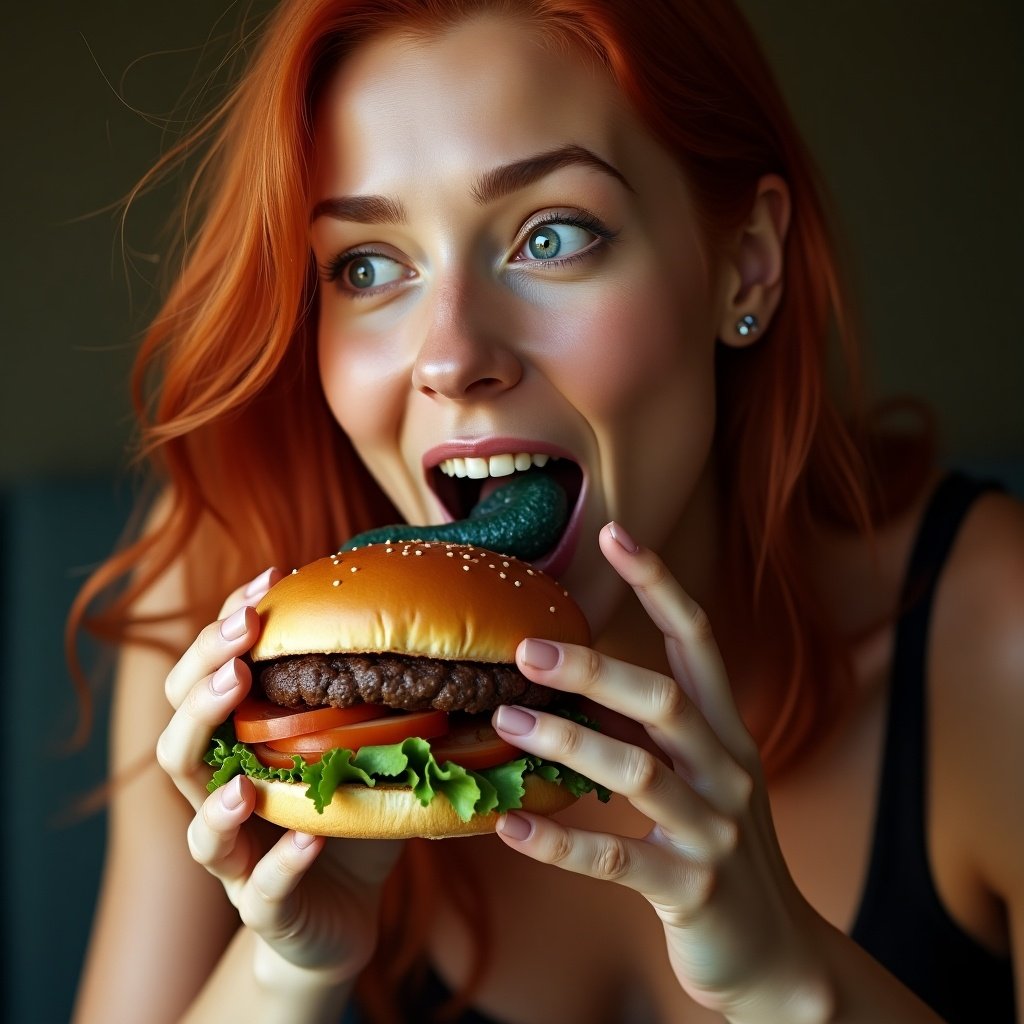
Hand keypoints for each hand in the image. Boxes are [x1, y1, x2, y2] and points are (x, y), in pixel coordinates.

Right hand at [156, 568, 402, 980]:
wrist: (337, 920)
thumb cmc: (340, 823)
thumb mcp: (353, 753)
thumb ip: (362, 703)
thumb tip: (408, 627)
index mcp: (239, 754)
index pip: (206, 681)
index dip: (225, 630)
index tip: (267, 580)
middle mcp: (221, 798)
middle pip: (180, 737)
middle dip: (202, 680)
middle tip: (240, 637)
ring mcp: (236, 857)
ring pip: (194, 813)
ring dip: (212, 761)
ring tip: (238, 712)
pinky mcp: (264, 906)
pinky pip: (260, 885)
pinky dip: (281, 860)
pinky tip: (309, 837)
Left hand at [491, 523, 830, 1021]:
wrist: (775, 954)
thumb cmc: (717, 847)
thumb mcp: (699, 777)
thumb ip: (650, 731)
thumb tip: (568, 682)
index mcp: (726, 732)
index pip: (698, 640)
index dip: (660, 583)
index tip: (615, 534)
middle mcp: (728, 769)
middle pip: (666, 699)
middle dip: (597, 668)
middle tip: (526, 650)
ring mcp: (715, 831)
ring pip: (639, 771)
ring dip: (566, 743)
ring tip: (505, 722)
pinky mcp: (692, 889)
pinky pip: (617, 858)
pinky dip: (560, 841)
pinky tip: (509, 824)